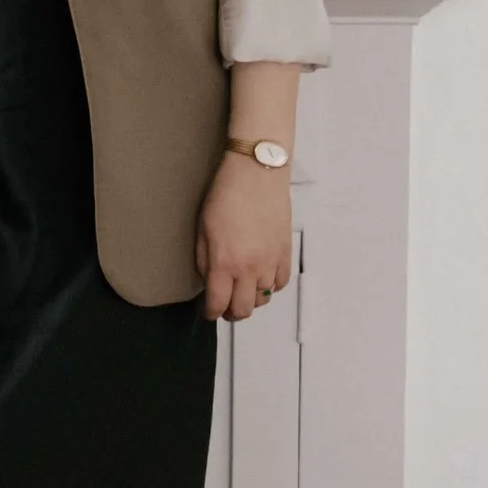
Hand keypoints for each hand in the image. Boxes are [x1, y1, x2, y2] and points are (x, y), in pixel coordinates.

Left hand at [194, 147, 292, 323]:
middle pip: (243, 309)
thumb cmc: (226, 196)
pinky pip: (280, 284)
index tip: (208, 312)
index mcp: (224, 263)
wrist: (256, 174)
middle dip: (231, 313)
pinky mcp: (285, 253)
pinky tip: (261, 278)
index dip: (211, 313)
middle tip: (225, 306)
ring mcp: (270, 262)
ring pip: (263, 300)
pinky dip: (270, 287)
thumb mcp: (202, 229)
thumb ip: (204, 261)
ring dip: (251, 299)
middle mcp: (249, 269)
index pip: (218, 305)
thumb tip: (208, 282)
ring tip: (242, 290)